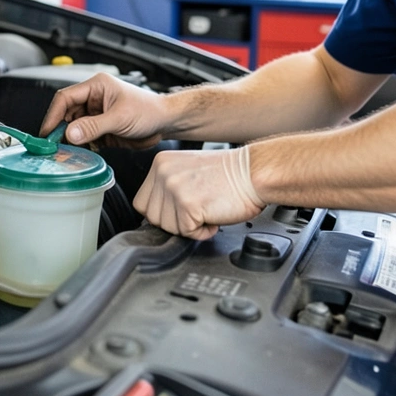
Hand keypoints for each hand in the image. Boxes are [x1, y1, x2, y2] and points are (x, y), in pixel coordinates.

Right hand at [40, 73, 171, 148]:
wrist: (165, 123)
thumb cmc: (149, 110)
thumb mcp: (120, 117)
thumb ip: (93, 126)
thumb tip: (71, 133)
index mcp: (96, 86)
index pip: (65, 98)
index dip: (53, 115)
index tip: (48, 132)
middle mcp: (93, 99)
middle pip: (66, 114)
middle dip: (60, 130)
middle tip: (55, 146)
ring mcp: (96, 115)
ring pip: (73, 128)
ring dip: (71, 140)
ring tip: (68, 151)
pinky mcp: (101, 130)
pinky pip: (84, 138)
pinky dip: (81, 147)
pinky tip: (82, 153)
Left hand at [133, 147, 265, 239]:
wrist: (253, 173)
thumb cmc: (229, 174)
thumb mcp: (187, 170)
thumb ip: (167, 186)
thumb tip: (156, 212)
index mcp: (160, 163)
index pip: (142, 202)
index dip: (163, 212)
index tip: (180, 209)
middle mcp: (163, 173)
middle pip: (152, 218)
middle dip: (175, 221)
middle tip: (198, 210)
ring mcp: (174, 189)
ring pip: (167, 228)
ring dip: (189, 226)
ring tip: (207, 211)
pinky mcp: (188, 205)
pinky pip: (187, 233)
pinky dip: (203, 232)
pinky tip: (214, 216)